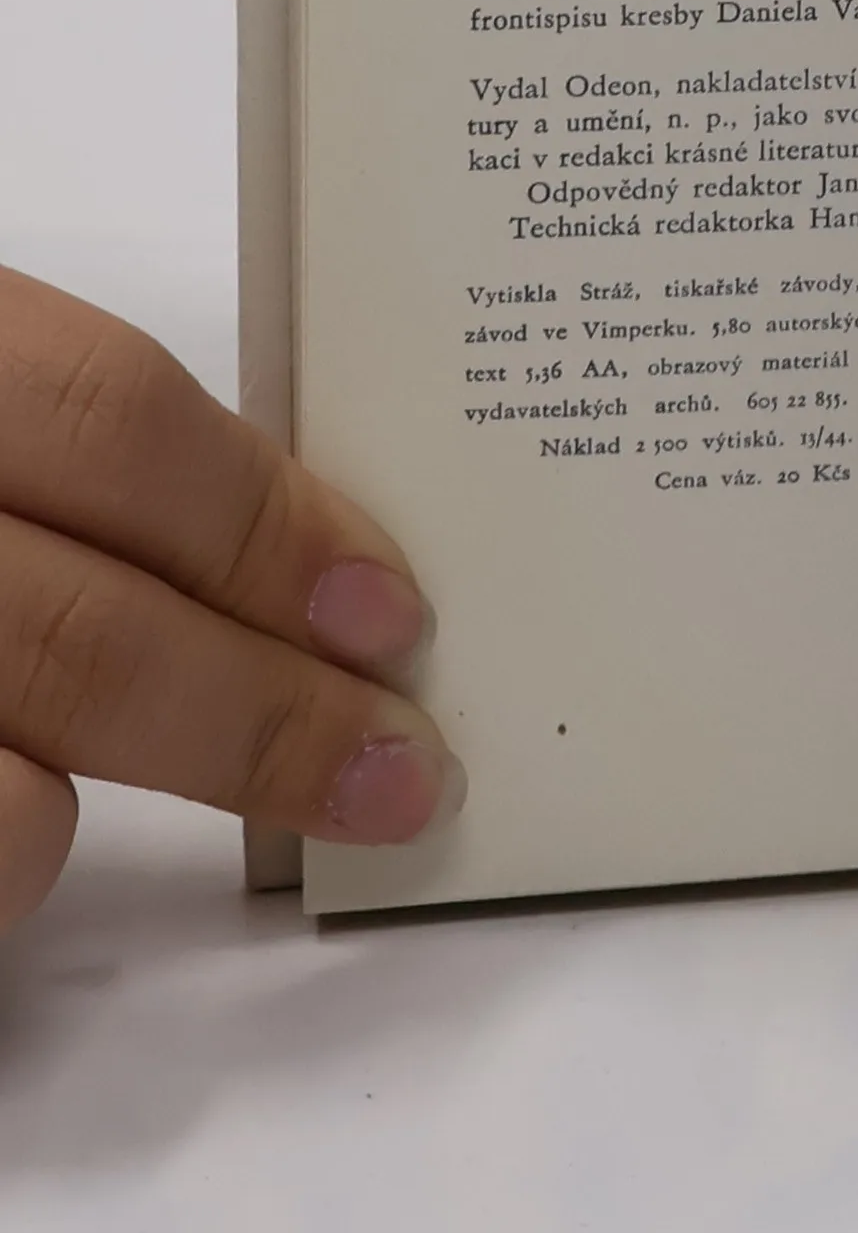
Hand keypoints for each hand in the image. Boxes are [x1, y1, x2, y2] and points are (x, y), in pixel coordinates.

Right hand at [0, 267, 462, 934]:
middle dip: (274, 715)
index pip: (119, 421)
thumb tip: (295, 539)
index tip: (392, 611)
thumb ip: (89, 434)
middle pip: (92, 634)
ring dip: (157, 806)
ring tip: (283, 804)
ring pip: (7, 792)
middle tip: (406, 763)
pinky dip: (20, 847)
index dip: (272, 524)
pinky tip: (57, 807)